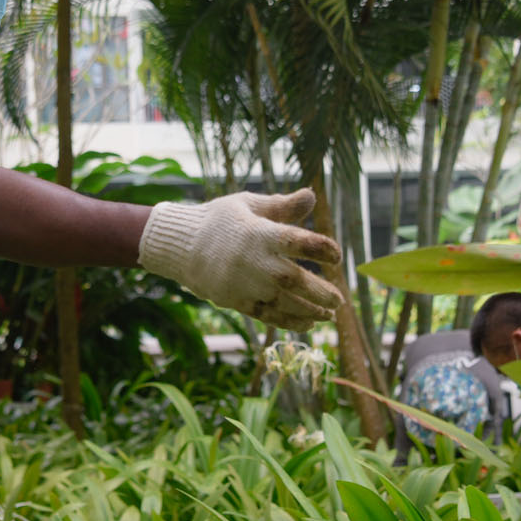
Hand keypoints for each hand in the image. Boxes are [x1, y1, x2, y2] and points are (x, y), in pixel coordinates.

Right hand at [137, 189, 343, 331]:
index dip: (320, 248)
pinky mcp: (235, 299)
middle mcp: (252, 260)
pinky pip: (266, 314)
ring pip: (282, 302)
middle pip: (292, 279)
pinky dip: (288, 321)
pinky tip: (308, 324)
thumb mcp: (248, 204)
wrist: (180, 246)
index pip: (295, 241)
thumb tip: (311, 196)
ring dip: (309, 310)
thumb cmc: (219, 220)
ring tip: (329, 314)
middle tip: (340, 299)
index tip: (336, 256)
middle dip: (319, 291)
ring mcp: (243, 283)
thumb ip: (282, 205)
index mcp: (258, 232)